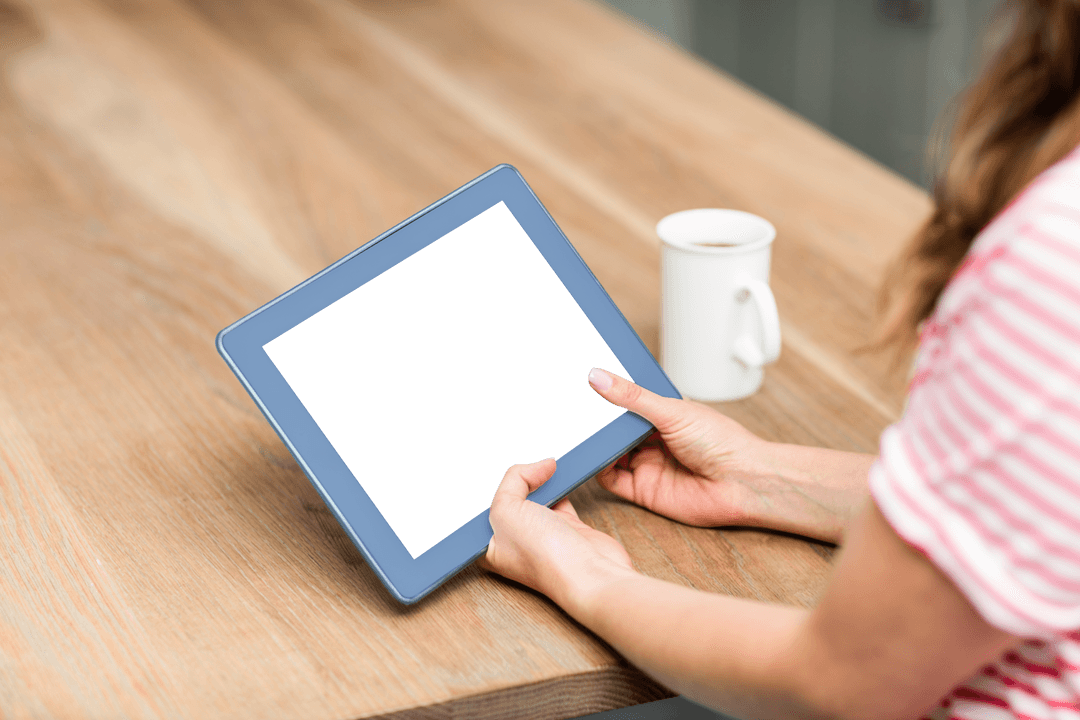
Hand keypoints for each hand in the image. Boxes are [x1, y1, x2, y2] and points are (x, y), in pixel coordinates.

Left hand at [478, 458, 637, 606]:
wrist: (589, 574)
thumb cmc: (542, 556)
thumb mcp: (506, 509)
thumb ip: (513, 480)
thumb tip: (539, 466)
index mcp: (490, 545)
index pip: (481, 510)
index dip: (485, 490)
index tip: (489, 470)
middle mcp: (514, 541)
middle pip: (509, 501)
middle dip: (513, 481)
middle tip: (519, 464)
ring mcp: (542, 535)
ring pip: (536, 497)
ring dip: (539, 480)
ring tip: (541, 464)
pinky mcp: (568, 527)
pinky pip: (560, 498)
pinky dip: (561, 484)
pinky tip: (559, 471)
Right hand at [587, 368, 869, 541]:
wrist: (743, 484)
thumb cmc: (723, 443)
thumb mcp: (672, 410)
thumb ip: (632, 397)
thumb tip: (598, 377)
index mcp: (663, 414)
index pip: (627, 402)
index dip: (607, 396)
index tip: (583, 383)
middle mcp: (653, 440)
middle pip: (615, 430)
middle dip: (598, 422)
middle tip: (573, 409)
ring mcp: (647, 465)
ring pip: (609, 453)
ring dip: (596, 445)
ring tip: (578, 432)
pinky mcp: (643, 490)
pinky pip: (611, 480)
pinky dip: (598, 470)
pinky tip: (592, 458)